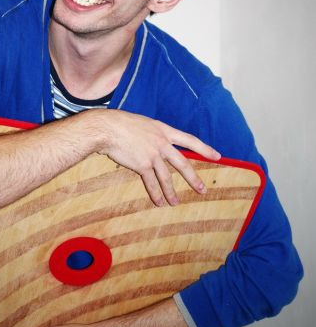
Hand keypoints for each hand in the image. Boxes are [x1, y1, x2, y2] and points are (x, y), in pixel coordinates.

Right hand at [96, 110, 220, 206]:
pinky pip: (151, 182)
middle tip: (202, 190)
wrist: (108, 128)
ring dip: (172, 192)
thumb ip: (152, 133)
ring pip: (167, 177)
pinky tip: (159, 202)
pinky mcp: (142, 165)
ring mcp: (153, 155)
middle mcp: (162, 143)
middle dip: (194, 178)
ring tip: (176, 203)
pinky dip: (156, 193)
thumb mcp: (144, 123)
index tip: (217, 156)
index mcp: (164, 130)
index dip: (205, 149)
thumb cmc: (121, 123)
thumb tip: (155, 142)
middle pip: (183, 163)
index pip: (190, 140)